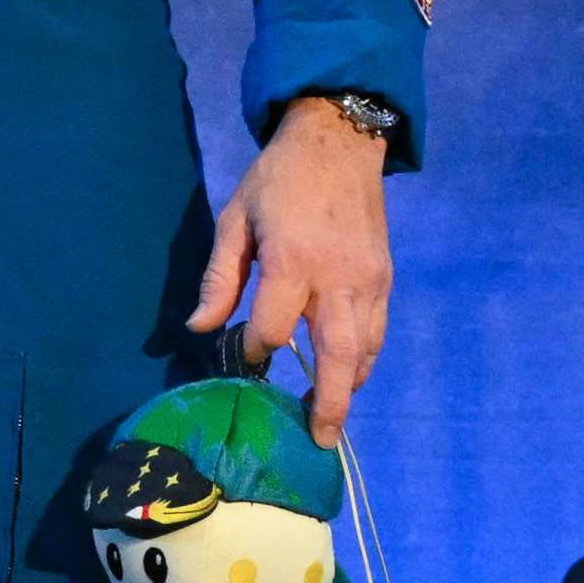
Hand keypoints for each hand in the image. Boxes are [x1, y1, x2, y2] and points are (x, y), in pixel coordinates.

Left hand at [188, 97, 393, 446]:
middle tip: (320, 439)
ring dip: (350, 387)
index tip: (243, 354)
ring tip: (327, 418)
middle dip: (331, 401)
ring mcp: (370, 281)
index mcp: (294, 261)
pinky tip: (347, 376)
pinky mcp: (385, 279)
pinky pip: (378, 332)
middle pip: (340, 354)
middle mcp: (339, 278)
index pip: (275, 327)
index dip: (255, 347)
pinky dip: (365, 360)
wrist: (338, 142)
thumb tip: (198, 328)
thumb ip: (220, 277)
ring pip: (366, 350)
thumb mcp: (235, 218)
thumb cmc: (278, 180)